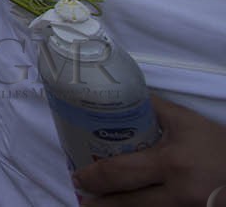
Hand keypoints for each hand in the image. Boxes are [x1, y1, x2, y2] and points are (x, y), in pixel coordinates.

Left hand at [76, 96, 225, 205]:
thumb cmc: (219, 147)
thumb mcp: (187, 123)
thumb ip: (153, 109)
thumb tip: (121, 96)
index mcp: (170, 163)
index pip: (119, 173)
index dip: (93, 177)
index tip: (78, 177)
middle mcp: (177, 193)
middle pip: (126, 203)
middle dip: (98, 202)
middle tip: (82, 192)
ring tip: (95, 205)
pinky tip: (125, 205)